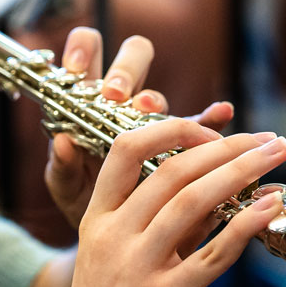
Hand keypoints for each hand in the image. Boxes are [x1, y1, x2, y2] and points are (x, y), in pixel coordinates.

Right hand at [38, 118, 285, 286]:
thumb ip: (163, 228)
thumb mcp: (121, 264)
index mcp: (96, 221)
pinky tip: (270, 208)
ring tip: (277, 159)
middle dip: (228, 147)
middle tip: (269, 140)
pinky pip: (211, 255)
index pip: (125, 149)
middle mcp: (112, 237)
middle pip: (172, 169)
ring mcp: (135, 268)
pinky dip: (244, 225)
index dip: (172, 130)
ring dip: (242, 173)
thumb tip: (216, 191)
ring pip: (192, 201)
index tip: (214, 130)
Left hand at [43, 27, 232, 227]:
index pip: (87, 56)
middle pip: (131, 61)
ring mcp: (152, 123)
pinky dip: (211, 117)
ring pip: (157, 97)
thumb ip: (62, 168)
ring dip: (154, 100)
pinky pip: (199, 125)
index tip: (79, 69)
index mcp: (88, 103)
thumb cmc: (80, 200)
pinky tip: (223, 112)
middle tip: (116, 93)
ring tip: (149, 109)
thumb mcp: (66, 187)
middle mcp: (123, 104)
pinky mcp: (179, 145)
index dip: (84, 51)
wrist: (111, 235)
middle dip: (124, 70)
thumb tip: (62, 142)